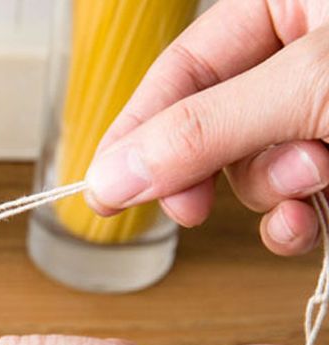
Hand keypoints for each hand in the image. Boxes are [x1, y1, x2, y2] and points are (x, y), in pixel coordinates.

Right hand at [85, 0, 328, 255]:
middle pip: (211, 129)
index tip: (103, 189)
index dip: (138, 133)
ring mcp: (323, 115)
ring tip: (317, 174)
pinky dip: (293, 223)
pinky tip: (307, 221)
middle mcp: (305, 56)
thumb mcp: (311, 85)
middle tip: (191, 206)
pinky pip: (292, 205)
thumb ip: (207, 129)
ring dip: (274, 192)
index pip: (183, 68)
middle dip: (219, 170)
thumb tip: (114, 175)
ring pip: (252, 174)